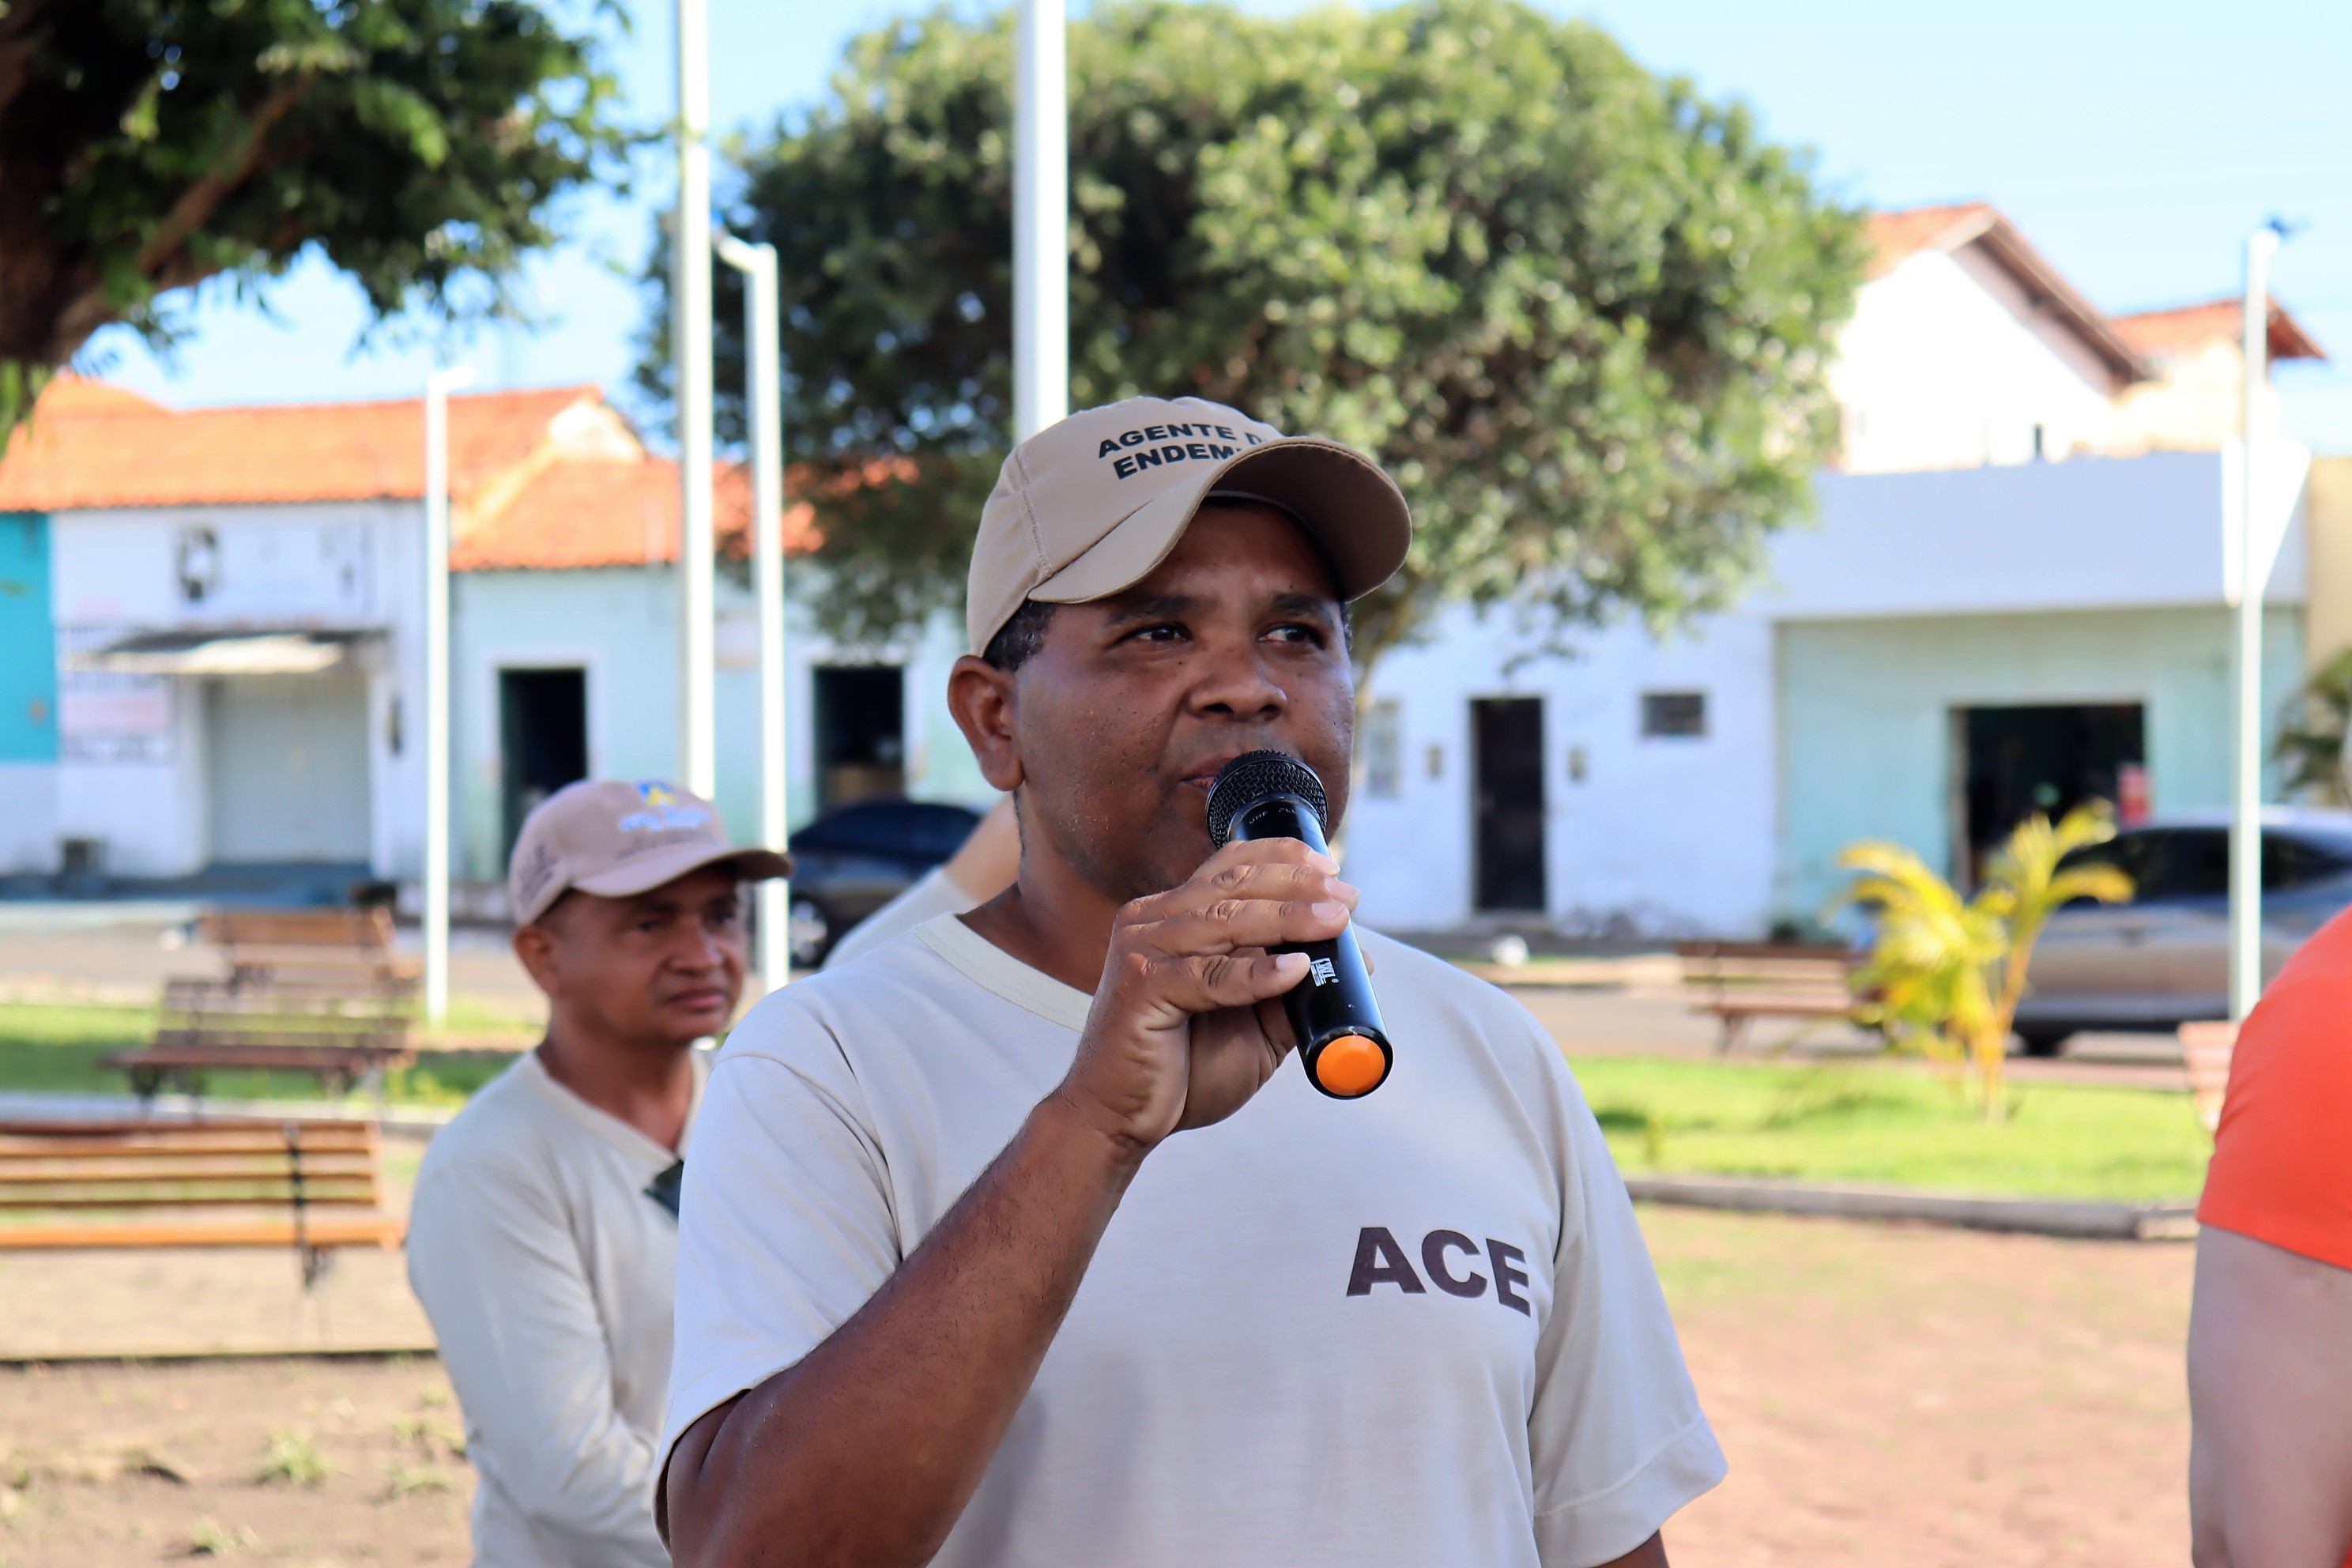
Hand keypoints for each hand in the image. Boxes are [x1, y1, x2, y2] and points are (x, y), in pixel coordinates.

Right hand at [1056, 838, 1356, 1153]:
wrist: (1118, 1119)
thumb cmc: (1179, 1069)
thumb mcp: (1251, 1022)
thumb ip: (1290, 988)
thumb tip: (1355, 958)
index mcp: (1171, 916)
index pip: (1228, 867)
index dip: (1281, 859)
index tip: (1330, 869)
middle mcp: (1151, 921)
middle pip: (1232, 885)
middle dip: (1297, 886)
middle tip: (1346, 899)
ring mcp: (1142, 950)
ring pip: (1224, 923)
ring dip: (1287, 919)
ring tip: (1334, 923)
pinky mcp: (1140, 988)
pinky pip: (1208, 976)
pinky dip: (1255, 973)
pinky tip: (1293, 970)